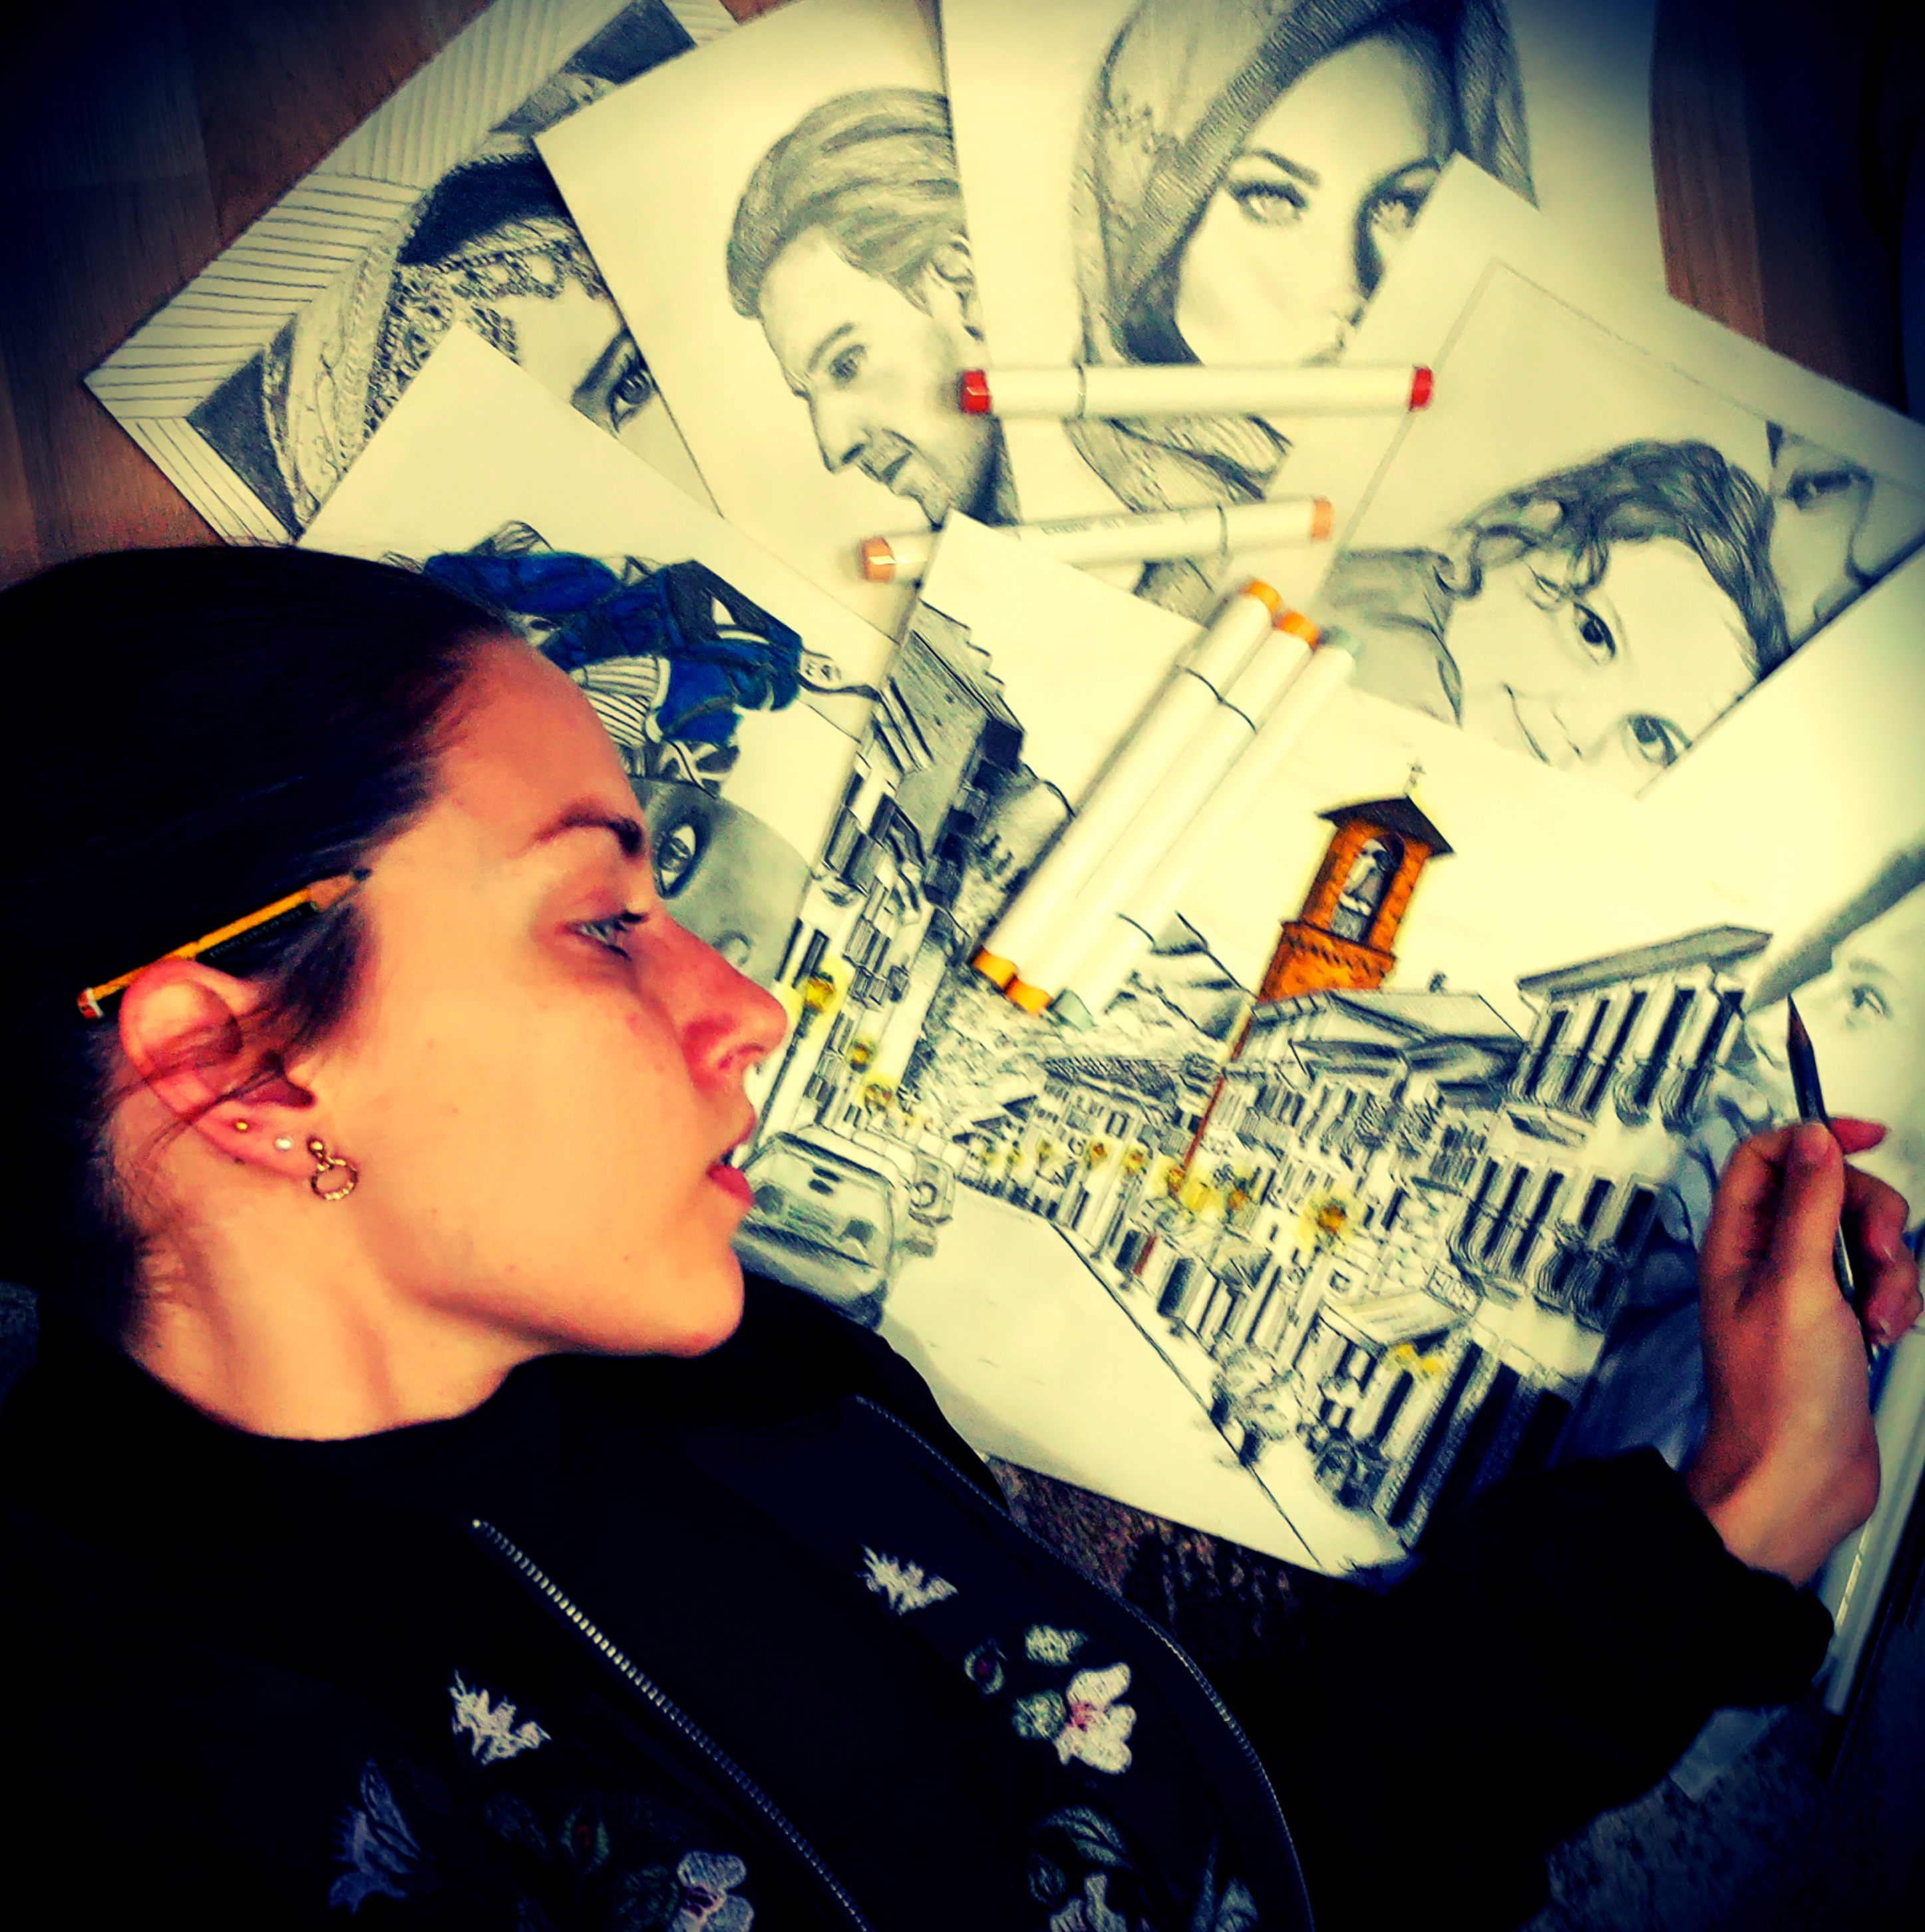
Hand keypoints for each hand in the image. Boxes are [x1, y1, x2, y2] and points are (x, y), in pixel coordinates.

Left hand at [1684, 1120, 1921, 1584]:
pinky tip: (1882, 1335)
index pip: (1766, 1157)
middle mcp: (1767, 1261)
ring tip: (1876, 1316)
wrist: (1801, 1478)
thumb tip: (1812, 1139)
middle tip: (1872, 1258)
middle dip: (1869, 1218)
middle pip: (1829, 1192)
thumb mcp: (1795, 1284)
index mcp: (1737, 1242)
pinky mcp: (1840, 1322)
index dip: (1813, 1135)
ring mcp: (1806, 1292)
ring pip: (1863, 1239)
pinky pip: (1879, 1283)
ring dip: (1889, 1271)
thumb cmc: (1778, 1398)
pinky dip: (1893, 1302)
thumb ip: (1805, 1205)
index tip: (1867, 1135)